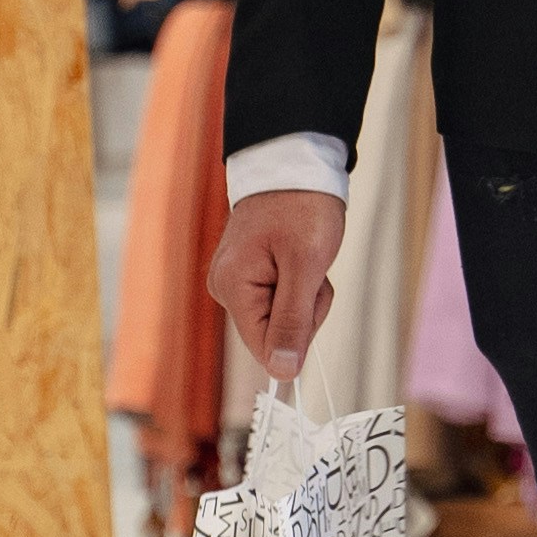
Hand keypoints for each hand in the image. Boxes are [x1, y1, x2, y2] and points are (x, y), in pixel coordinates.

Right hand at [208, 190, 344, 379]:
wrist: (295, 162)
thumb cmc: (302, 206)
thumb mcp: (306, 266)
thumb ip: (292, 322)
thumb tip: (283, 373)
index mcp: (232, 287)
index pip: (265, 348)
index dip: (298, 333)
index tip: (312, 294)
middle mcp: (225, 288)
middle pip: (274, 333)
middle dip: (304, 309)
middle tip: (312, 268)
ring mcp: (235, 280)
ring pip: (280, 317)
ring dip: (305, 295)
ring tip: (305, 256)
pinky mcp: (248, 274)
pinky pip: (279, 298)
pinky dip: (298, 283)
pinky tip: (298, 256)